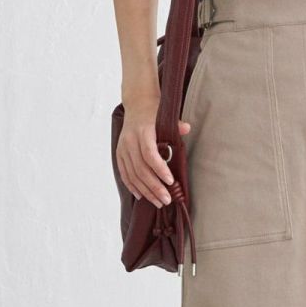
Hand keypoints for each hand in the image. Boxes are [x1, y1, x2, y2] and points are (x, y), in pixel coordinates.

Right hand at [115, 92, 190, 206]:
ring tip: (159, 202)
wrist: (137, 104)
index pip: (149, 154)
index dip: (159, 169)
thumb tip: (186, 129)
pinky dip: (132, 186)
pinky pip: (124, 173)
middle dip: (154, 187)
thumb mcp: (167, 116)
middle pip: (141, 169)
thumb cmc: (155, 113)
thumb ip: (176, 125)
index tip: (171, 182)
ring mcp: (123, 148)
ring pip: (133, 175)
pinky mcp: (119, 154)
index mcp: (142, 132)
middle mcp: (130, 141)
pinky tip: (141, 195)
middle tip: (167, 199)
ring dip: (146, 191)